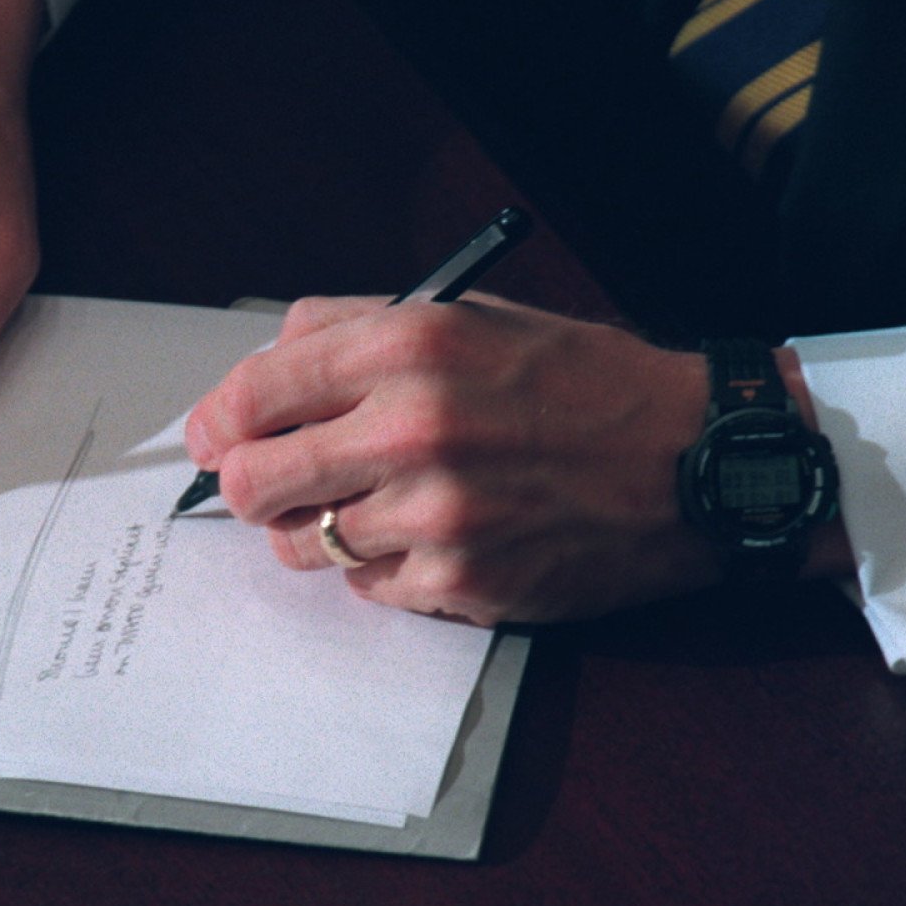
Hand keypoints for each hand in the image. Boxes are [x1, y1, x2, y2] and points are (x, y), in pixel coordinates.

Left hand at [184, 295, 733, 625]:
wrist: (692, 461)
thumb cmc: (579, 383)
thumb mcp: (468, 318)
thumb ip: (353, 327)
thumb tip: (261, 365)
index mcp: (407, 347)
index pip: (252, 392)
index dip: (216, 422)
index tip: (214, 437)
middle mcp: (412, 429)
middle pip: (252, 482)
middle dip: (250, 486)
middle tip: (274, 484)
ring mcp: (435, 517)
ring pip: (303, 545)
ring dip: (319, 530)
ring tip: (371, 506)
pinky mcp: (461, 584)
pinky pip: (368, 588)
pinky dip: (383, 568)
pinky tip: (431, 537)